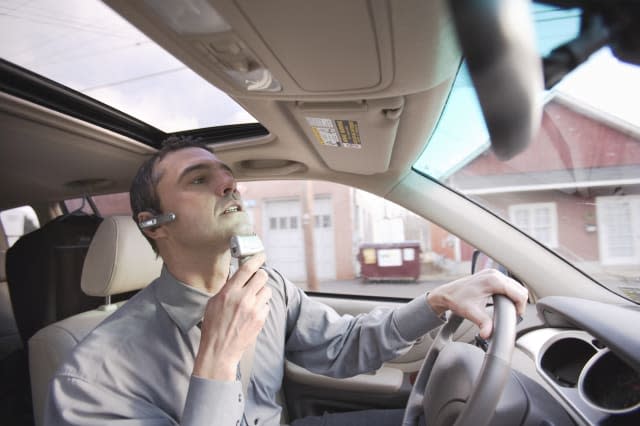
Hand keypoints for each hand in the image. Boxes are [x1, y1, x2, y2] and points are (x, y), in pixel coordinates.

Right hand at [193, 252, 270, 380]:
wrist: (220, 350)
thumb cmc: (213, 327)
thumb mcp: (213, 303)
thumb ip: (227, 288)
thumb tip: (236, 275)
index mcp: (229, 292)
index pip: (247, 269)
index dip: (256, 259)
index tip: (261, 255)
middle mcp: (243, 298)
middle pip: (262, 276)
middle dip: (260, 276)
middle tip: (256, 280)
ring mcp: (254, 309)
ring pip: (267, 290)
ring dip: (261, 292)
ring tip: (252, 300)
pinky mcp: (261, 319)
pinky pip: (267, 305)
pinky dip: (261, 306)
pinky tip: (252, 313)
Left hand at [427, 269, 527, 338]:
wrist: (447, 293)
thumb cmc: (457, 300)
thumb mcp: (471, 313)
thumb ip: (483, 323)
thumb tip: (488, 334)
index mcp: (493, 280)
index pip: (518, 293)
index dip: (520, 307)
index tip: (515, 316)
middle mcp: (494, 274)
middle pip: (519, 289)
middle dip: (519, 303)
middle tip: (512, 314)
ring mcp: (493, 273)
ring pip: (515, 286)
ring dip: (515, 298)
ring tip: (508, 309)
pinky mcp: (491, 276)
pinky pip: (508, 284)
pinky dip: (509, 293)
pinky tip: (503, 302)